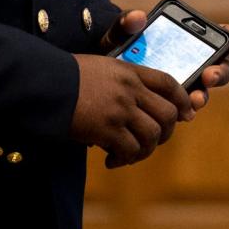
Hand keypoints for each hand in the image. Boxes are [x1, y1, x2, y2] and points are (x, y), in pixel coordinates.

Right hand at [70, 53, 193, 167]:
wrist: (42, 83)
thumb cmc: (65, 76)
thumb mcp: (99, 67)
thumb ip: (120, 80)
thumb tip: (135, 103)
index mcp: (128, 71)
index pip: (168, 82)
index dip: (182, 100)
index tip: (186, 113)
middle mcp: (129, 89)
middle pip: (167, 114)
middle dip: (165, 132)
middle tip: (153, 141)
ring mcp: (119, 109)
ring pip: (152, 136)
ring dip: (145, 151)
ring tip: (130, 155)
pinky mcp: (106, 129)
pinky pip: (130, 150)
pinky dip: (124, 159)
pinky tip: (111, 160)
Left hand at [101, 10, 228, 111]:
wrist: (99, 77)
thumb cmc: (115, 48)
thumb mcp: (118, 33)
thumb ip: (125, 24)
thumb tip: (137, 17)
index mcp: (184, 39)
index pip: (216, 35)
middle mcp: (191, 64)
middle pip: (218, 68)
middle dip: (219, 72)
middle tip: (209, 75)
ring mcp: (183, 86)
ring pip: (203, 92)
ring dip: (203, 95)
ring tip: (195, 99)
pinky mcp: (171, 105)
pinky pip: (183, 110)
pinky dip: (185, 111)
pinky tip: (181, 113)